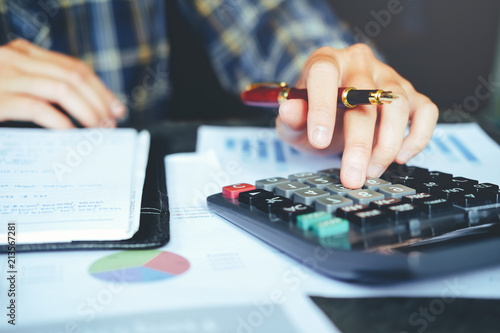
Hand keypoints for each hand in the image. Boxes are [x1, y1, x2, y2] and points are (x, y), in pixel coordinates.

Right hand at [0, 39, 124, 127]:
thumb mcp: (14, 84)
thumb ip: (41, 86)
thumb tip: (83, 107)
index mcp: (23, 53)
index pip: (75, 67)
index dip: (101, 88)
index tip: (117, 108)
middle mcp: (16, 59)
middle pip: (74, 76)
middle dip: (100, 100)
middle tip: (112, 122)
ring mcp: (5, 77)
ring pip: (62, 88)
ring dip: (87, 111)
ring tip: (98, 129)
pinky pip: (37, 107)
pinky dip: (60, 121)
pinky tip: (70, 133)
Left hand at [276, 44, 437, 188]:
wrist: (333, 113)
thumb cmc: (313, 116)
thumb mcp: (294, 122)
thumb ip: (291, 117)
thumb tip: (289, 110)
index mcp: (325, 62)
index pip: (324, 74)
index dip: (322, 107)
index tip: (319, 140)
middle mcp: (359, 63)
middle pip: (365, 98)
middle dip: (359, 144)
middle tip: (352, 177)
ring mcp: (388, 77)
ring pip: (398, 104)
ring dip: (387, 145)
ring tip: (371, 171)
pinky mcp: (411, 94)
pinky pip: (425, 111)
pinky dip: (418, 137)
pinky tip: (400, 157)